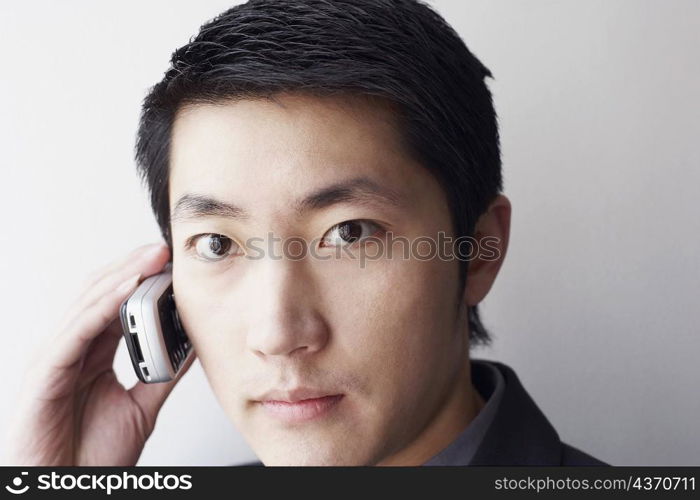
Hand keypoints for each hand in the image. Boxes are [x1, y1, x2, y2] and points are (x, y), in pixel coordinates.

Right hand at [3, 242, 196, 465]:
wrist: (64, 493)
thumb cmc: (92, 456)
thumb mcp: (140, 406)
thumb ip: (162, 374)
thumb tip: (191, 345)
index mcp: (90, 354)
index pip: (115, 304)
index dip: (142, 280)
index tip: (174, 264)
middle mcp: (71, 349)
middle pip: (100, 294)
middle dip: (134, 268)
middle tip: (166, 248)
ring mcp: (55, 358)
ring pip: (88, 304)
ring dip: (123, 277)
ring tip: (154, 258)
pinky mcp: (45, 374)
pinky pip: (77, 331)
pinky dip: (103, 307)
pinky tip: (128, 289)